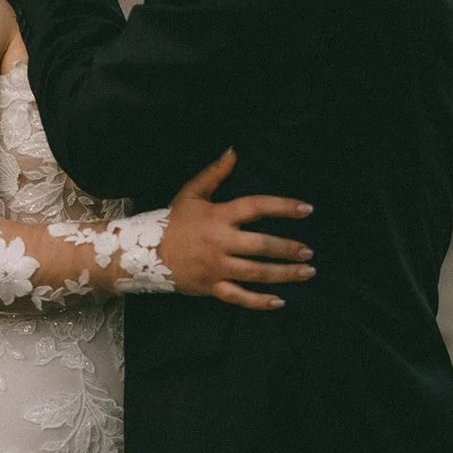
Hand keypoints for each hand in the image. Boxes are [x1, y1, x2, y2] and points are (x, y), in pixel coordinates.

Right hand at [159, 149, 315, 310]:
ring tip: (307, 271)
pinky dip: (259, 301)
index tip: (307, 209)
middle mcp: (220, 242)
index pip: (256, 207)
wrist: (143, 252)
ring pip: (256, 272)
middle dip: (288, 248)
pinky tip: (279, 301)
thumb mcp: (191, 193)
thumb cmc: (171, 221)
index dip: (283, 207)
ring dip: (284, 273)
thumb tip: (234, 151)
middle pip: (261, 245)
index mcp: (218, 216)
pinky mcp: (211, 287)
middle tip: (309, 251)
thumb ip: (215, 173)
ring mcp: (217, 267)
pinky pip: (239, 297)